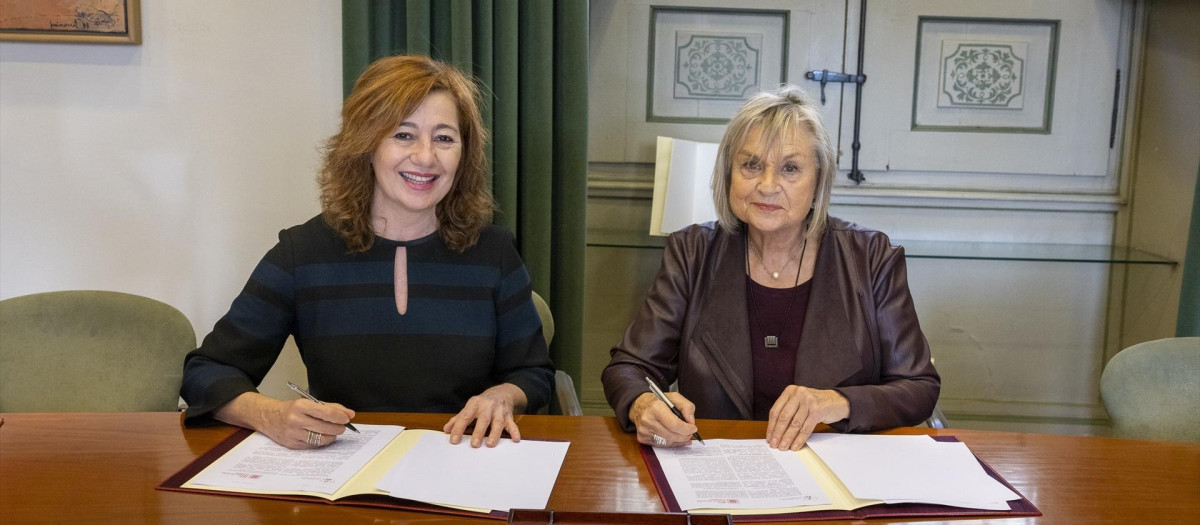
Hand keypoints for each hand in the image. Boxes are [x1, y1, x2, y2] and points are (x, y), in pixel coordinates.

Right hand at [215, 392, 354, 449]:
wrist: (268, 417)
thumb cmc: (292, 409)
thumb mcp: (308, 403)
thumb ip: (330, 407)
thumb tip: (349, 414)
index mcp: (300, 406)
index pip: (326, 413)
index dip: (340, 416)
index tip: (347, 417)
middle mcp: (295, 420)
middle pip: (325, 428)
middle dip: (338, 428)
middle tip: (342, 426)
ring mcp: (293, 434)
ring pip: (321, 439)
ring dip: (332, 436)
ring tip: (333, 431)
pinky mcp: (292, 444)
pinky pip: (313, 445)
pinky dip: (321, 441)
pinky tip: (322, 436)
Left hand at [443, 383, 526, 447]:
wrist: (503, 392)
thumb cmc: (483, 402)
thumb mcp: (470, 406)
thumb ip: (458, 418)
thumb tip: (446, 430)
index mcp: (475, 404)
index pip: (465, 416)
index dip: (458, 428)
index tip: (454, 440)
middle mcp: (487, 407)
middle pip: (483, 419)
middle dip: (478, 432)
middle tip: (474, 445)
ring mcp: (499, 412)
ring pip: (497, 423)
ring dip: (494, 434)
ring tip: (490, 444)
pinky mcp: (508, 416)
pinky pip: (512, 424)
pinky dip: (515, 432)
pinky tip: (515, 439)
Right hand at [629, 391, 697, 446]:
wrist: (639, 404)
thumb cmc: (658, 401)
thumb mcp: (674, 397)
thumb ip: (686, 407)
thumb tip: (691, 421)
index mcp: (656, 408)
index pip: (674, 424)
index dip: (686, 429)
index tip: (693, 428)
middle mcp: (648, 420)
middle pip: (672, 435)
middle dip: (685, 436)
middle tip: (690, 433)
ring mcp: (644, 431)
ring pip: (667, 442)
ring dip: (679, 440)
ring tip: (685, 436)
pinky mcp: (642, 438)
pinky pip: (661, 445)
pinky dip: (671, 443)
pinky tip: (677, 439)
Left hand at [766, 386, 848, 449]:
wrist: (837, 401)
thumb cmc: (815, 404)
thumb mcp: (799, 402)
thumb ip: (788, 412)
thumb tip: (775, 432)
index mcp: (790, 391)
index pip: (776, 410)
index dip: (771, 426)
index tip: (769, 437)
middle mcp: (798, 394)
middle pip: (783, 417)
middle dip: (778, 433)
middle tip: (774, 444)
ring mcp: (808, 401)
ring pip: (794, 424)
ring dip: (788, 438)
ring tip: (784, 447)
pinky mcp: (817, 410)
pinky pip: (805, 428)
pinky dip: (799, 439)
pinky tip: (795, 446)